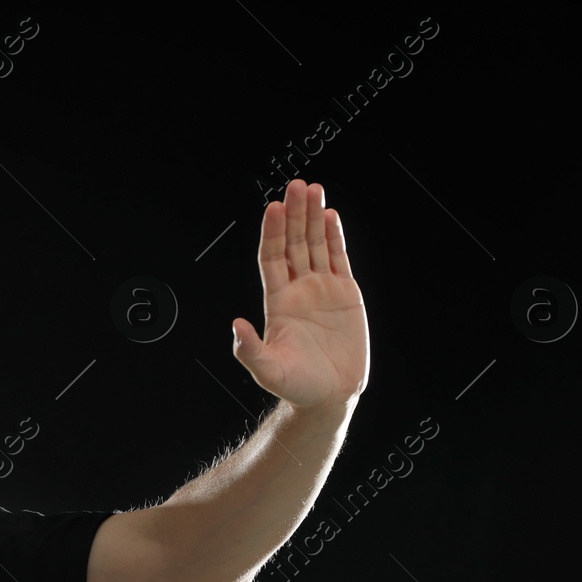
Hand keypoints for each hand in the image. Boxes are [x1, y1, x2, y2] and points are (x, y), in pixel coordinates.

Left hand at [231, 178, 369, 411]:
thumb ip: (250, 350)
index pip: (273, 258)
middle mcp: (298, 290)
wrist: (330, 396)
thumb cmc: (296, 386)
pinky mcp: (345, 295)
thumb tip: (235, 326)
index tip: (273, 208)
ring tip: (313, 189)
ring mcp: (322, 290)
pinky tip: (330, 215)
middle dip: (295, 215)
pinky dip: (335, 237)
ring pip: (316, 245)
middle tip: (297, 185)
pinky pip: (338, 259)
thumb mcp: (268, 371)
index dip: (273, 233)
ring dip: (314, 218)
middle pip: (294, 244)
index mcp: (278, 302)